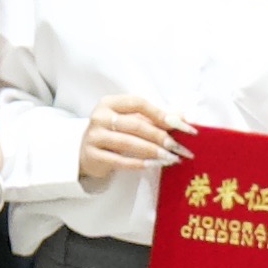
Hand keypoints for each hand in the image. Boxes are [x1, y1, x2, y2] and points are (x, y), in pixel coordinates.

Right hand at [72, 98, 188, 186]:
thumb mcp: (129, 121)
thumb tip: (182, 116)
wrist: (85, 153)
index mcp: (110, 103)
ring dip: (153, 151)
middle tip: (178, 146)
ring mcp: (94, 136)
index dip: (160, 113)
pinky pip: (120, 160)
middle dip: (160, 136)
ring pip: (128, 142)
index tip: (181, 125)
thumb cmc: (112, 133)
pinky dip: (139, 163)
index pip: (138, 103)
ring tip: (171, 157)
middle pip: (135, 124)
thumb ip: (153, 117)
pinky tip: (154, 164)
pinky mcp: (93, 156)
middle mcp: (100, 117)